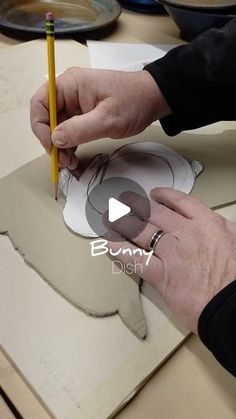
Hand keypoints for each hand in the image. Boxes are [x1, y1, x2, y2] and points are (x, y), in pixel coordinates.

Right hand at [30, 67, 169, 168]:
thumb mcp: (108, 118)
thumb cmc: (134, 101)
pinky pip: (69, 131)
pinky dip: (69, 145)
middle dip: (51, 141)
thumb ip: (80, 129)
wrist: (153, 99)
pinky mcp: (83, 115)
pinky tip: (74, 157)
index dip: (40, 126)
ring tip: (70, 162)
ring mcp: (76, 105)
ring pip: (57, 128)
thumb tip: (55, 139)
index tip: (50, 146)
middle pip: (46, 118)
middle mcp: (69, 93)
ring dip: (60, 147)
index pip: (41, 103)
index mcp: (70, 84)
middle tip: (62, 160)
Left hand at [105, 188, 235, 333]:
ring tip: (110, 217)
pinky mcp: (161, 276)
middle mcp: (186, 233)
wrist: (234, 306)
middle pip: (154, 213)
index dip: (163, 196)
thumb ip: (221, 230)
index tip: (153, 194)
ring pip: (140, 231)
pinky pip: (134, 259)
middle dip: (135, 204)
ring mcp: (172, 253)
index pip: (180, 201)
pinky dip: (119, 249)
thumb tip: (214, 227)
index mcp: (207, 223)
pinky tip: (109, 243)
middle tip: (123, 201)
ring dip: (121, 222)